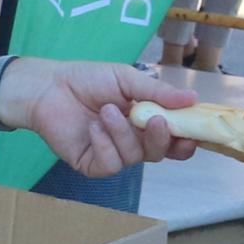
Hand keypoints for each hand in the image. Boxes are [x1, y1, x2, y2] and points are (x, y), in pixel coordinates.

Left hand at [8, 62, 190, 177]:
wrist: (50, 87)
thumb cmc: (88, 80)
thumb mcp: (127, 79)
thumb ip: (158, 92)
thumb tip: (192, 99)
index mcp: (145, 120)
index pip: (173, 137)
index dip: (186, 139)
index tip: (194, 133)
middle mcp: (132, 140)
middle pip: (159, 152)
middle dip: (160, 139)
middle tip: (155, 122)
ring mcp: (113, 154)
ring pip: (134, 157)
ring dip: (122, 133)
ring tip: (106, 110)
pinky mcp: (93, 164)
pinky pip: (111, 164)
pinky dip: (104, 144)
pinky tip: (93, 127)